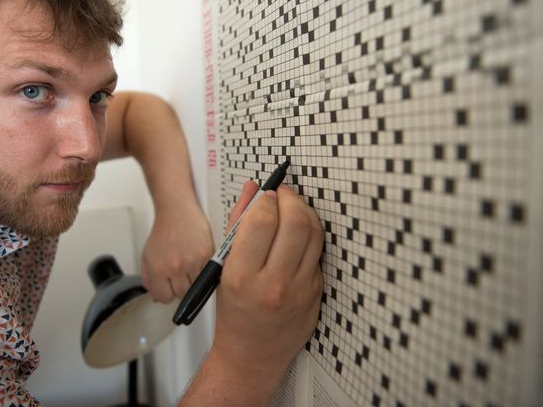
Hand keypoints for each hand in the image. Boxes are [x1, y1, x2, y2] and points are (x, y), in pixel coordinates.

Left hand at [141, 200, 213, 302]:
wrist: (177, 210)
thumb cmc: (163, 231)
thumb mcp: (147, 256)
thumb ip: (149, 279)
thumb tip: (157, 297)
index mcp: (159, 269)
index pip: (165, 298)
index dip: (167, 293)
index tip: (169, 287)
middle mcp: (176, 267)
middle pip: (182, 294)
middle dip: (180, 286)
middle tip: (178, 273)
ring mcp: (193, 262)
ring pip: (196, 285)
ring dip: (192, 278)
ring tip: (187, 263)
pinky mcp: (207, 255)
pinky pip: (206, 272)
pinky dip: (202, 268)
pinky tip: (195, 257)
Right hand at [213, 180, 323, 393]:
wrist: (252, 354)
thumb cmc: (234, 310)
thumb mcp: (224, 267)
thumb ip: (237, 223)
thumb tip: (252, 188)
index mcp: (242, 275)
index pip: (262, 220)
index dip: (267, 199)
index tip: (266, 196)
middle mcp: (273, 284)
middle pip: (295, 222)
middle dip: (291, 199)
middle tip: (283, 195)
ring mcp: (299, 290)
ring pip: (314, 234)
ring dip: (305, 212)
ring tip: (293, 209)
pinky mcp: (316, 294)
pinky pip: (318, 254)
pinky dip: (309, 237)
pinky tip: (297, 237)